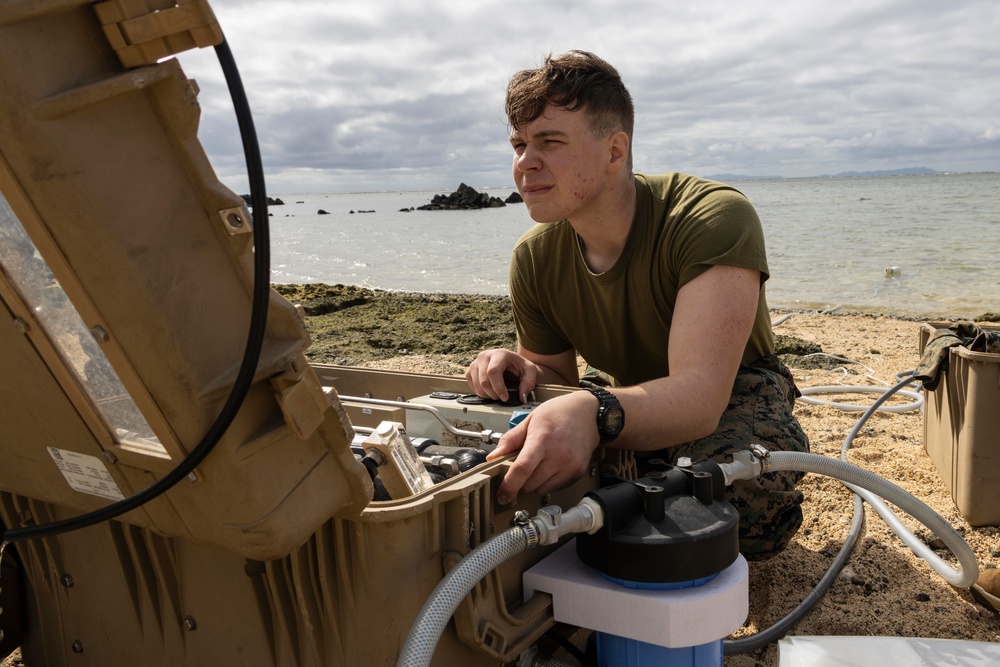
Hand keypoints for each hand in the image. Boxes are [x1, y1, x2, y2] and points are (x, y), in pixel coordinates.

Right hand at [465, 348, 537, 402]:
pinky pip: (472, 386)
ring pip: (477, 385)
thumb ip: (529, 382)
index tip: (505, 397)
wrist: (510, 361)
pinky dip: (481, 393)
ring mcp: (475, 363)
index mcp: (499, 354)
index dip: (498, 387)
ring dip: (488, 395)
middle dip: (494, 394)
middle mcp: (484, 356)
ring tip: (497, 394)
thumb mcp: (529, 371)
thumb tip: (521, 396)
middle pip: (484, 381)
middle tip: (502, 397)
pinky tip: (489, 391)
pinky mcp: (470, 371)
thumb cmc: (518, 365)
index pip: (493, 371)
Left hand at [485, 390, 599, 504]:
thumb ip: (511, 440)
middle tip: (523, 466)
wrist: (589, 413)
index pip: (522, 469)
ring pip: (541, 489)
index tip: (501, 495)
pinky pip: (555, 487)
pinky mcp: (577, 472)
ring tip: (540, 463)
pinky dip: (548, 482)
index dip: (509, 486)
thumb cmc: (559, 413)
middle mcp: (558, 456)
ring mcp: (570, 466)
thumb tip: (494, 456)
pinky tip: (552, 465)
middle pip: (530, 484)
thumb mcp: (531, 420)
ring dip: (534, 483)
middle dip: (521, 480)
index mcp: (542, 440)